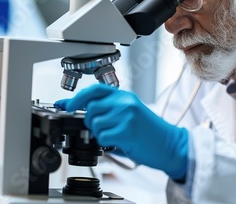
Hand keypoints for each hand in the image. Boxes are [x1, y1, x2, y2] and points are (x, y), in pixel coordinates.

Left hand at [63, 83, 188, 179]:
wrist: (170, 144)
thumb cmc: (150, 132)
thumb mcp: (130, 113)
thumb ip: (109, 109)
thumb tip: (79, 110)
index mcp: (125, 96)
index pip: (94, 90)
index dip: (76, 98)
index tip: (66, 105)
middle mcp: (125, 102)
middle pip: (90, 108)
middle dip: (90, 121)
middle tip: (102, 129)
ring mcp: (126, 116)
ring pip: (94, 123)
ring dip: (98, 133)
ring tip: (114, 136)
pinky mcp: (126, 131)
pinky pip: (102, 137)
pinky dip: (106, 143)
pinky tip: (118, 142)